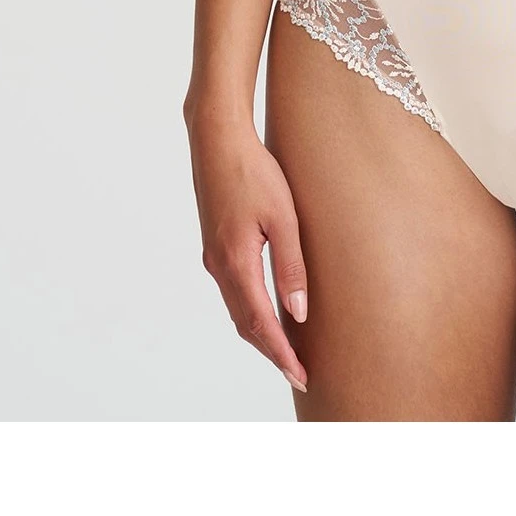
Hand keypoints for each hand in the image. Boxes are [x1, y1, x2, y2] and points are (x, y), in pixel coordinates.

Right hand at [186, 107, 309, 392]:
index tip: (302, 377)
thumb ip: (291, 266)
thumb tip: (298, 313)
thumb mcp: (283, 217)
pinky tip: (269, 310)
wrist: (217, 139)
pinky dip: (251, 310)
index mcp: (237, 262)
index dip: (281, 355)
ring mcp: (214, 256)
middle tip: (300, 373)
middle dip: (272, 352)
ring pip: (238, 309)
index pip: (260, 324)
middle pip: (246, 324)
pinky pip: (234, 290)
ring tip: (289, 350)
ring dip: (261, 333)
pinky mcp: (216, 244)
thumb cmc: (254, 171)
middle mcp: (220, 266)